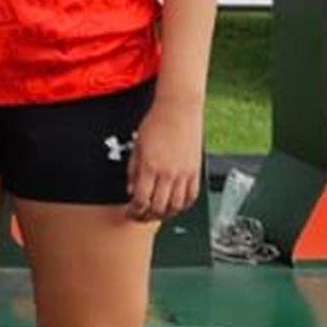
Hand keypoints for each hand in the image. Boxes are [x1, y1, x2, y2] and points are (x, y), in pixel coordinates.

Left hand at [125, 95, 203, 222]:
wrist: (178, 109)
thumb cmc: (155, 123)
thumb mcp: (137, 147)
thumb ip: (133, 171)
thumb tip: (131, 191)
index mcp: (150, 167)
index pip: (141, 200)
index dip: (134, 211)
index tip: (129, 213)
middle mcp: (168, 173)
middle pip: (158, 207)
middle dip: (147, 216)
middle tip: (140, 216)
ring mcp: (184, 173)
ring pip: (176, 206)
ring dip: (165, 214)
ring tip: (156, 213)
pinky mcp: (196, 170)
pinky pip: (191, 196)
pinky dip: (183, 206)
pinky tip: (175, 205)